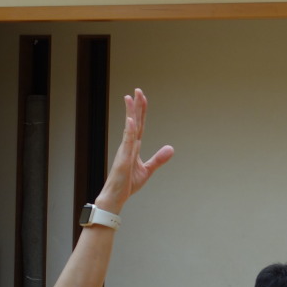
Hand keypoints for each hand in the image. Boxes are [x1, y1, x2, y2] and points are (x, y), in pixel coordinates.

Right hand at [95, 89, 173, 213]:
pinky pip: (127, 142)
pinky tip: (130, 120)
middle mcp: (128, 145)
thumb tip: (171, 148)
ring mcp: (124, 151)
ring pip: (129, 128)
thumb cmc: (127, 184)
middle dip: (136, 106)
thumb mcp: (147, 170)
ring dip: (130, 113)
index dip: (141, 111)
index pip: (139, 125)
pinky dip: (129, 131)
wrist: (116, 197)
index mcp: (133, 147)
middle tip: (138, 90)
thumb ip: (158, 159)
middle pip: (134, 122)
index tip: (142, 97)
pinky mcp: (123, 159)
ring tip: (130, 97)